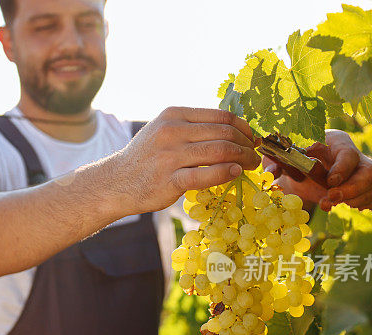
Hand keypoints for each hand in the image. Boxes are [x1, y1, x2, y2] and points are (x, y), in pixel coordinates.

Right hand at [115, 107, 260, 213]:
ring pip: (219, 152)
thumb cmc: (146, 158)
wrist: (116, 182)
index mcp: (175, 115)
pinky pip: (205, 175)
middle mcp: (172, 131)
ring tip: (250, 166)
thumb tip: (233, 131)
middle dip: (247, 145)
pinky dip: (225, 174)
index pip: (221, 116)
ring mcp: (170, 156)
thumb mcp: (165, 131)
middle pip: (224, 133)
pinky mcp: (169, 180)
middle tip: (255, 156)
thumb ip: (193, 127)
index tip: (252, 139)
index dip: (244, 128)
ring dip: (242, 159)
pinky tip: (234, 174)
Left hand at [264, 130, 371, 210]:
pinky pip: (370, 198)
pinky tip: (339, 206)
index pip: (349, 153)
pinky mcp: (360, 189)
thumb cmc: (293, 156)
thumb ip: (275, 161)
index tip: (329, 182)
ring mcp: (360, 174)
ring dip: (352, 200)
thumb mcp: (282, 156)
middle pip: (371, 172)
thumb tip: (270, 171)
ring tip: (327, 204)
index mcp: (336, 142)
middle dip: (353, 189)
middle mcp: (354, 156)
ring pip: (371, 187)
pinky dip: (358, 205)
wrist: (300, 170)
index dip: (342, 169)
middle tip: (331, 198)